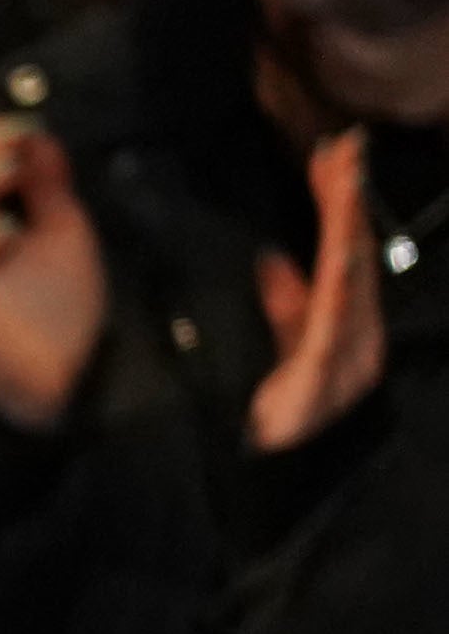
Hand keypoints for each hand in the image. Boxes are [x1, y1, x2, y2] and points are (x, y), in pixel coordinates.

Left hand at [254, 128, 393, 453]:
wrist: (276, 485)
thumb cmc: (276, 423)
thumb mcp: (280, 355)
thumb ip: (285, 311)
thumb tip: (276, 261)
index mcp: (343, 328)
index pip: (342, 252)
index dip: (339, 203)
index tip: (334, 154)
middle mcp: (357, 338)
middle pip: (353, 258)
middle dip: (347, 201)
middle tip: (345, 148)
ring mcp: (346, 359)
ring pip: (350, 283)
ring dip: (345, 229)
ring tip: (343, 181)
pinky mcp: (323, 381)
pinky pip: (330, 327)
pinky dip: (336, 286)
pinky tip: (338, 253)